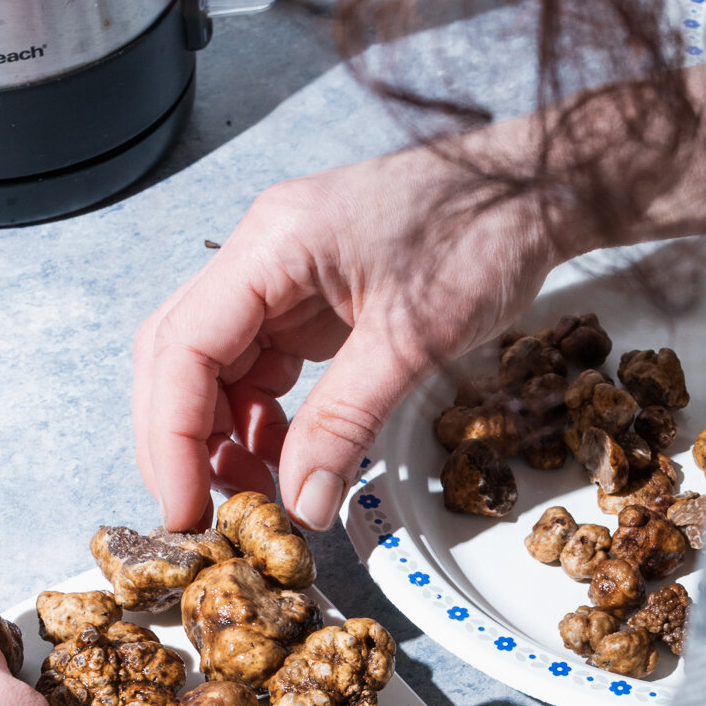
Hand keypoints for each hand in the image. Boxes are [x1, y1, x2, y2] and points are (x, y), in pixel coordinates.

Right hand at [134, 147, 555, 532]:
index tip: (183, 506)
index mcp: (272, 244)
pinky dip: (261, 419)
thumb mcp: (414, 339)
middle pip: (178, 356)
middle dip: (183, 441)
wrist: (534, 190)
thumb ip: (347, 423)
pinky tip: (285, 458)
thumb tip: (301, 505)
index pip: (182, 347)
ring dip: (221, 435)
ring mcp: (282, 277)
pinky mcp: (309, 300)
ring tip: (256, 495)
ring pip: (213, 367)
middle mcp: (262, 255)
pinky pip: (258, 367)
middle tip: (205, 515)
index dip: (171, 437)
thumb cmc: (483, 232)